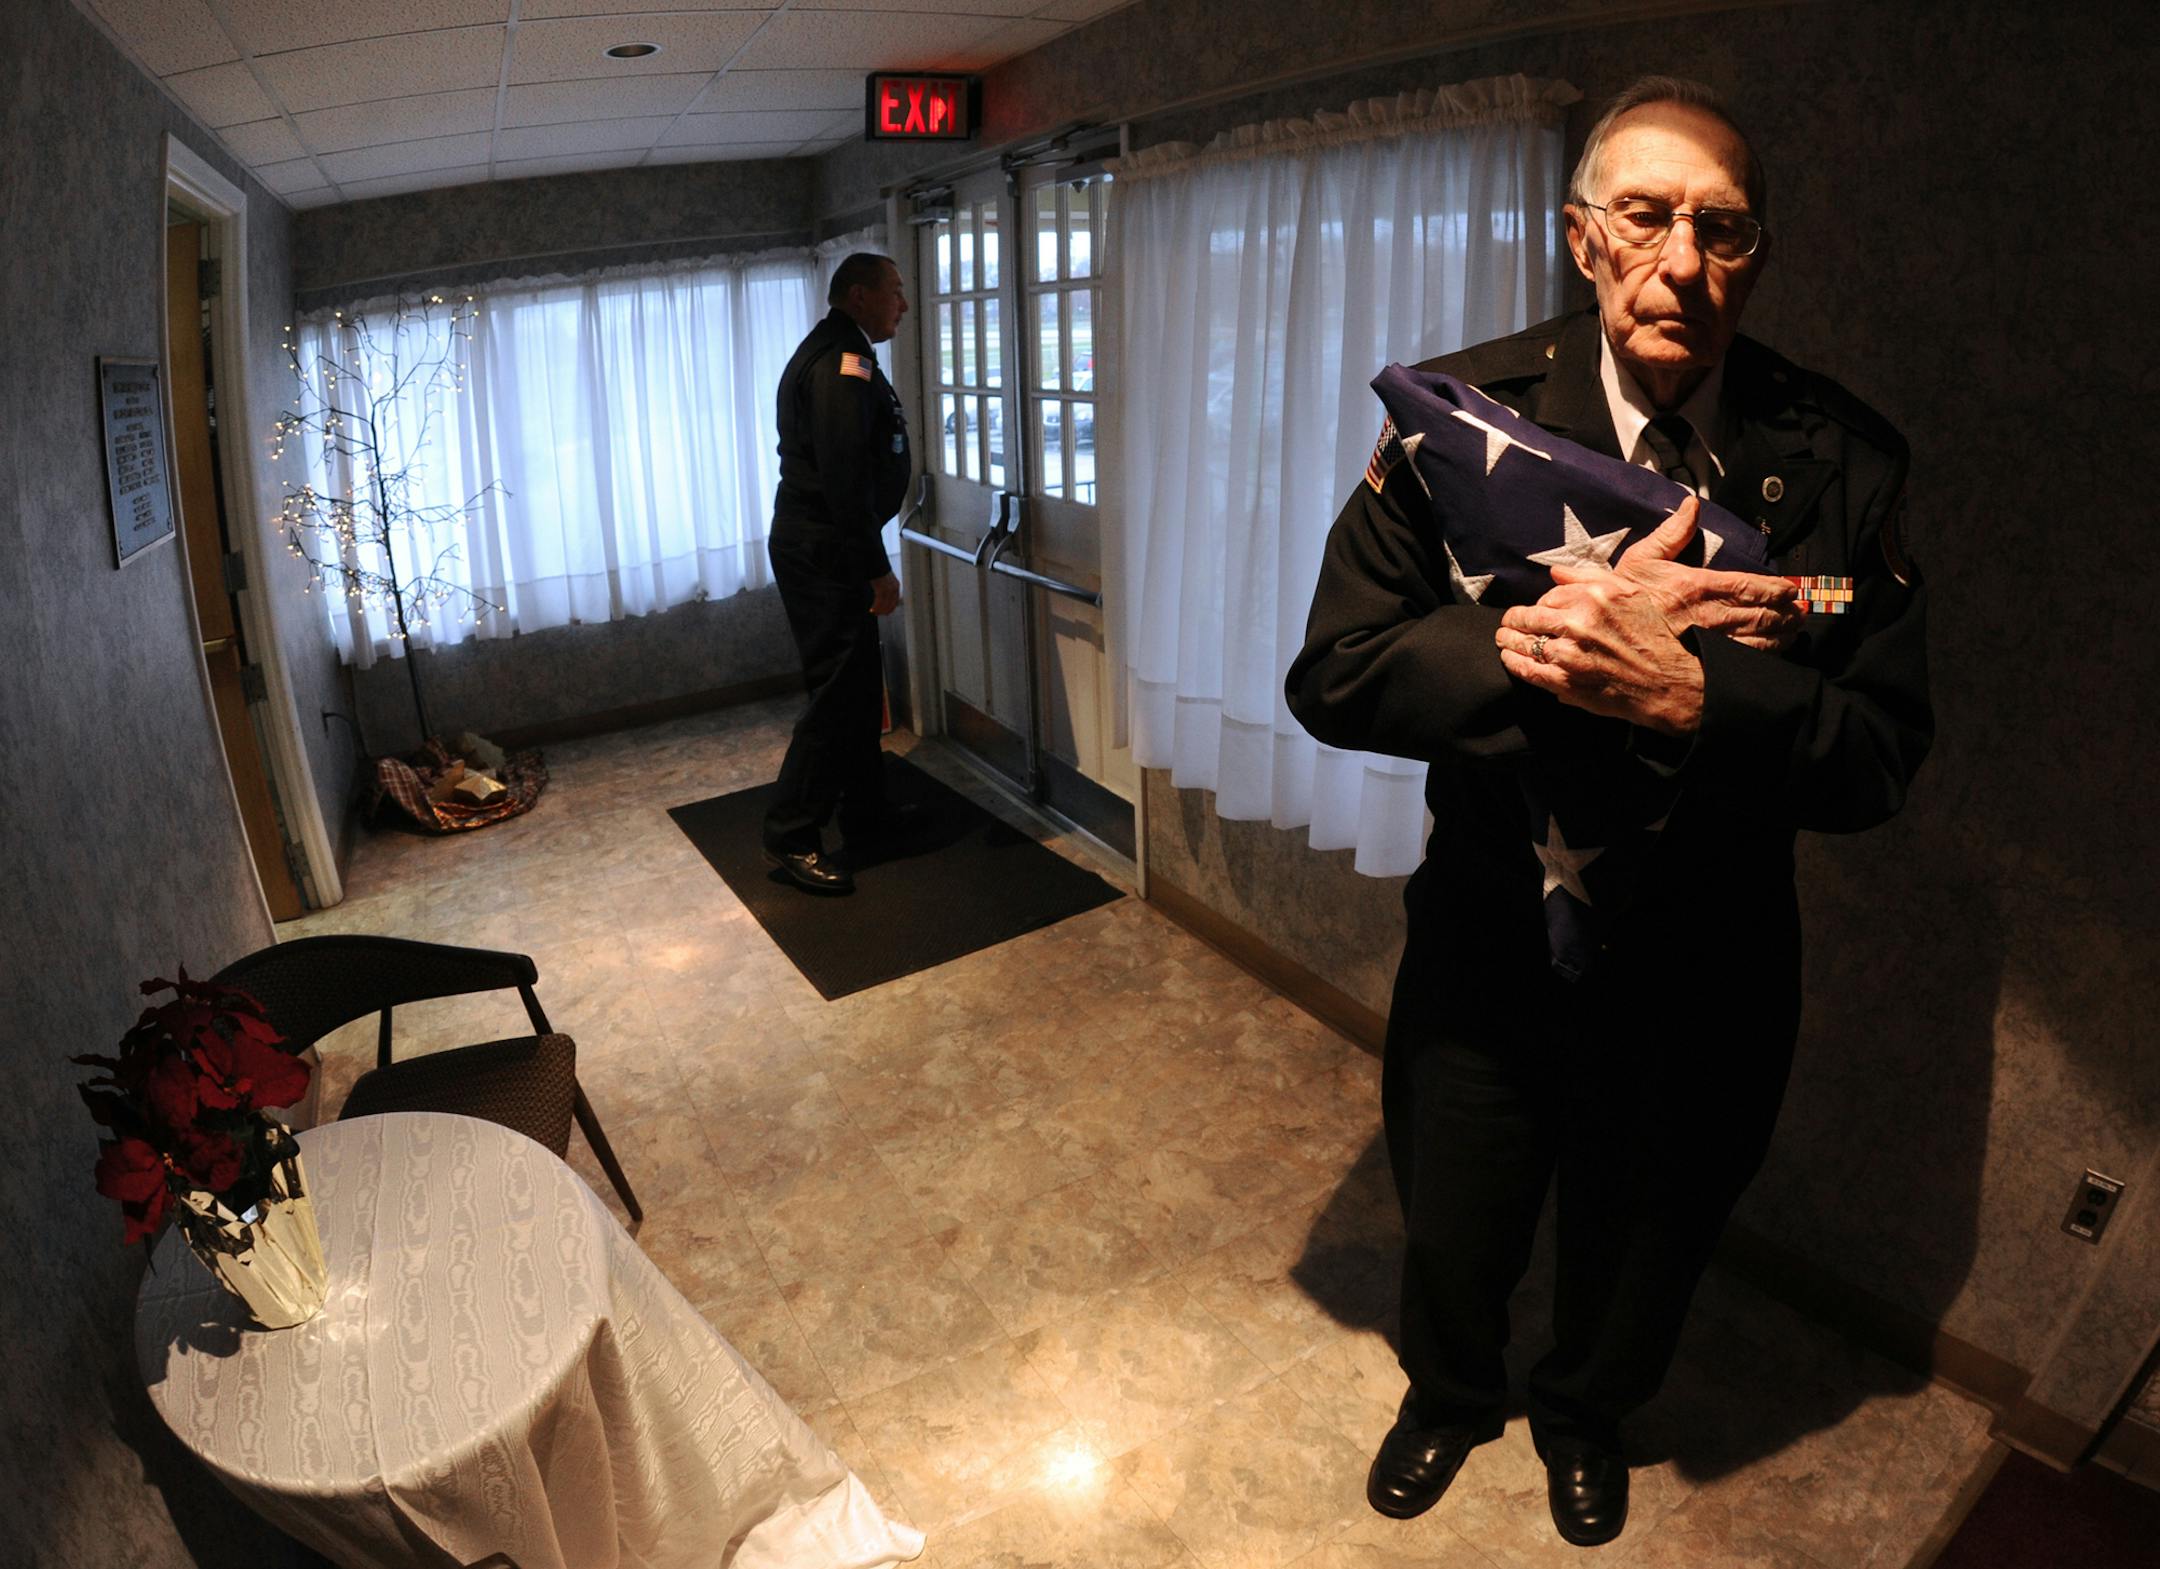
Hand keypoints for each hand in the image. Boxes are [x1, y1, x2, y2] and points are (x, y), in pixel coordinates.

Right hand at [868, 573, 899, 615]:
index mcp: (896, 586)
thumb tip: (882, 597)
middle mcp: (894, 588)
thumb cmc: (878, 570)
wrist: (875, 561)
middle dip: (884, 611)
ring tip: (874, 612)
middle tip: (877, 614)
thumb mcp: (885, 580)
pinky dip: (876, 606)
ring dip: (879, 610)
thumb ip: (885, 588)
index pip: (895, 602)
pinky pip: (879, 601)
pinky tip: (872, 609)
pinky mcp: (881, 588)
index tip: (885, 613)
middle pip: (890, 604)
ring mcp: (888, 588)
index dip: (890, 609)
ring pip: (885, 604)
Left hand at [1496, 570, 1704, 734]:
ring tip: (1503, 638)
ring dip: (1509, 639)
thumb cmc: (1653, 636)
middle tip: (1508, 622)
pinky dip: (1513, 662)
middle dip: (1516, 618)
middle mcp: (1579, 621)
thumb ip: (1591, 579)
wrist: (1667, 682)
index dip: (1542, 603)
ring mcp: (1569, 653)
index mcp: (1595, 596)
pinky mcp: (1565, 680)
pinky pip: (1528, 669)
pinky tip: (1508, 658)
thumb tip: (1554, 571)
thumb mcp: (1630, 595)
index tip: (1540, 609)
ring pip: (1525, 642)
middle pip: (1532, 616)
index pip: (1551, 595)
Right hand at [1613, 497, 1802, 651]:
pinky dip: (1763, 660)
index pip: (1747, 585)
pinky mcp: (1700, 668)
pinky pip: (1740, 664)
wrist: (1602, 644)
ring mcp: (1708, 645)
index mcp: (1697, 586)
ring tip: (1794, 631)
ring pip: (1757, 640)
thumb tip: (1691, 505)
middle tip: (1802, 612)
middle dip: (1785, 613)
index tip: (1790, 589)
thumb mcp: (1638, 561)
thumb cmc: (1616, 605)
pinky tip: (1773, 659)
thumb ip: (1670, 534)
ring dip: (1780, 636)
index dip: (1774, 588)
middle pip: (1759, 614)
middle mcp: (1709, 615)